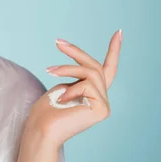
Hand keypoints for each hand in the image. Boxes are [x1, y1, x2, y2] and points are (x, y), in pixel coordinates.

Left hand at [24, 29, 121, 149]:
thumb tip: (85, 69)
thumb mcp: (62, 85)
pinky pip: (88, 85)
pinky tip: (62, 99)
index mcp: (92, 93)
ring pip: (90, 72)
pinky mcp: (102, 110)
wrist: (41, 130)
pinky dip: (72, 88)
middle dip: (76, 52)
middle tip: (58, 42)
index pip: (107, 69)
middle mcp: (102, 99)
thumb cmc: (45, 111)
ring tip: (49, 71)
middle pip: (95, 66)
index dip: (113, 50)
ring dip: (67, 68)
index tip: (119, 32)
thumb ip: (77, 77)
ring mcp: (104, 105)